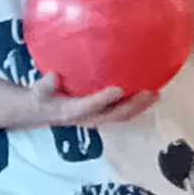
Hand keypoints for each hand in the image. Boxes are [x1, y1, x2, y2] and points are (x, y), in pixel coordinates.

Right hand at [31, 73, 156, 127]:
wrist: (40, 112)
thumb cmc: (40, 98)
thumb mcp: (37, 92)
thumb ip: (44, 86)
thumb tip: (53, 76)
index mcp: (70, 112)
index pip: (88, 107)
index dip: (102, 100)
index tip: (118, 89)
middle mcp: (87, 118)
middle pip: (113, 115)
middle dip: (132, 106)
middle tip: (149, 92)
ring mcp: (96, 118)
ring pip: (121, 116)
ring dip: (139, 107)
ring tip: (156, 94)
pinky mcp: (101, 114)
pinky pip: (121, 112)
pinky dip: (136, 105)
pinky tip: (148, 93)